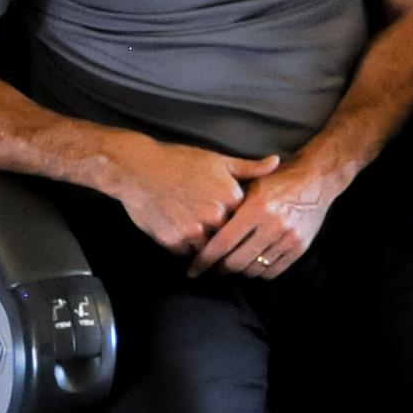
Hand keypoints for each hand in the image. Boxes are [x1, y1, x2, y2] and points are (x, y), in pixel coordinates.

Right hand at [110, 135, 281, 257]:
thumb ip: (248, 168)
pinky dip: (183, 245)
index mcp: (230, 196)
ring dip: (203, 244)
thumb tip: (276, 163)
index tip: (230, 220)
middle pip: (228, 237)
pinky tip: (175, 228)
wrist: (136, 168)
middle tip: (207, 227)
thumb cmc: (177, 162)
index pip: (244, 221)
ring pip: (208, 248)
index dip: (236, 221)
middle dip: (220, 236)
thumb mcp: (216, 160)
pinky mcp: (175, 241)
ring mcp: (195, 230)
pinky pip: (186, 252)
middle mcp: (216, 216)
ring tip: (190, 229)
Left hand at [191, 152, 344, 278]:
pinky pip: (274, 271)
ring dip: (240, 270)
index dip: (205, 258)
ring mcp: (288, 238)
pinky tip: (252, 265)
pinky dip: (259, 272)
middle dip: (220, 267)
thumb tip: (204, 228)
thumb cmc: (276, 180)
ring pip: (254, 269)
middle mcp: (273, 224)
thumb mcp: (250, 184)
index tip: (193, 268)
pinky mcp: (300, 247)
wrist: (315, 180)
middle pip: (237, 261)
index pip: (223, 242)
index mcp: (256, 207)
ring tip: (232, 264)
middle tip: (213, 266)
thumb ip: (231, 206)